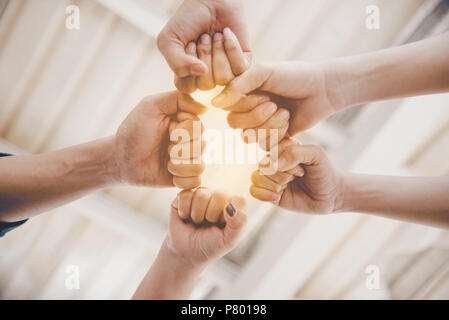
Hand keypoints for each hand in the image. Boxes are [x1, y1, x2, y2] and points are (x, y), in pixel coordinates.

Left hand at [113, 91, 205, 186]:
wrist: (120, 159)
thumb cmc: (134, 131)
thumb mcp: (151, 105)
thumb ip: (178, 98)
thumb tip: (205, 107)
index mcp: (185, 123)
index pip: (199, 127)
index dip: (184, 132)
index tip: (167, 130)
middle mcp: (190, 141)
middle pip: (202, 147)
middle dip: (180, 149)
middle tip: (164, 148)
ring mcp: (187, 160)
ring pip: (200, 165)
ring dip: (179, 165)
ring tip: (166, 162)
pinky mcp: (183, 177)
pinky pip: (196, 182)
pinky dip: (182, 179)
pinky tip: (170, 174)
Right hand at [158, 0, 250, 77]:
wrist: (210, 0)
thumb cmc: (187, 19)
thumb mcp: (169, 40)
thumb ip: (176, 63)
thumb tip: (202, 73)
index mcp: (188, 76)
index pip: (187, 88)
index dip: (186, 66)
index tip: (187, 45)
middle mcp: (207, 78)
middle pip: (206, 84)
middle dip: (203, 56)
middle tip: (203, 38)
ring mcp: (226, 72)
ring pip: (223, 78)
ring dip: (217, 51)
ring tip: (214, 36)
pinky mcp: (242, 63)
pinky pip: (239, 68)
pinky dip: (231, 47)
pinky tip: (226, 34)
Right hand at [167, 188, 247, 263]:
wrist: (184, 253)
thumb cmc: (209, 246)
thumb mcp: (228, 241)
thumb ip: (238, 225)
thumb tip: (232, 207)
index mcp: (234, 207)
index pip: (239, 200)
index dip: (231, 213)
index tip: (223, 226)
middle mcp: (219, 198)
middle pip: (219, 195)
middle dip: (211, 215)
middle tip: (207, 225)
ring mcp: (202, 195)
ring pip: (201, 194)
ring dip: (196, 214)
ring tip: (196, 222)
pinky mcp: (184, 195)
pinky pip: (185, 195)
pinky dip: (184, 210)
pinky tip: (185, 217)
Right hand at [212, 61, 341, 135]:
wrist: (322, 90)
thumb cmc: (294, 76)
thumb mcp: (265, 72)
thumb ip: (238, 85)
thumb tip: (215, 103)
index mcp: (243, 91)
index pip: (227, 107)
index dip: (244, 105)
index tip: (264, 95)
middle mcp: (248, 108)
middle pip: (235, 124)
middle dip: (256, 117)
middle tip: (275, 106)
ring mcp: (260, 124)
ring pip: (249, 137)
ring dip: (269, 126)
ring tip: (285, 113)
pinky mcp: (274, 137)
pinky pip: (264, 146)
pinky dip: (278, 135)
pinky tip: (289, 123)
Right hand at [250, 139, 343, 213]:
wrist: (331, 195)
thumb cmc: (324, 171)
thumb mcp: (315, 155)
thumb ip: (295, 153)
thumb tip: (273, 164)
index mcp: (282, 148)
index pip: (271, 148)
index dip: (286, 158)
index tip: (303, 164)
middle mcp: (273, 162)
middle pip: (263, 165)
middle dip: (283, 173)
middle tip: (300, 175)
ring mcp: (270, 178)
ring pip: (256, 178)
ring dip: (276, 183)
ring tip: (289, 185)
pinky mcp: (269, 194)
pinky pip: (254, 191)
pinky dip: (265, 194)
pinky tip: (278, 196)